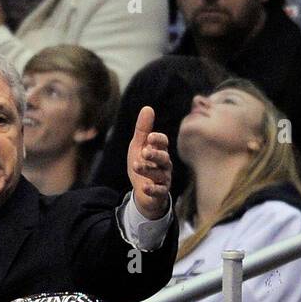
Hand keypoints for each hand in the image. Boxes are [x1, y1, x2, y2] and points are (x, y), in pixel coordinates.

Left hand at [127, 106, 171, 220]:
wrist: (143, 192)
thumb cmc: (143, 164)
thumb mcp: (138, 146)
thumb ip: (143, 130)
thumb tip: (147, 108)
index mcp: (160, 151)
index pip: (163, 143)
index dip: (158, 139)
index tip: (150, 137)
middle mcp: (164, 164)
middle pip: (163, 158)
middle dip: (155, 154)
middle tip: (144, 151)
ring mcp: (163, 179)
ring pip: (159, 174)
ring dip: (148, 169)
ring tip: (136, 165)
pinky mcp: (160, 193)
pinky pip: (159, 191)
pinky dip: (152, 189)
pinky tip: (144, 186)